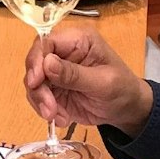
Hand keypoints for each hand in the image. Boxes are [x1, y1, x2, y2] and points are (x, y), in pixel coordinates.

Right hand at [23, 25, 152, 132]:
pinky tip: (62, 119)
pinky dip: (45, 110)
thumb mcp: (103, 82)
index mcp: (78, 40)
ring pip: (33, 82)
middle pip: (35, 62)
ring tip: (58, 117)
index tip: (35, 82)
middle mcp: (63, 52)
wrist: (126, 110)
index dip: (37, 59)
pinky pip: (38, 97)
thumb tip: (46, 63)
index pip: (47, 41)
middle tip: (48, 108)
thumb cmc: (122, 89)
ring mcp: (55, 71)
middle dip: (37, 86)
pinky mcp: (53, 89)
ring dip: (40, 101)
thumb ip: (74, 74)